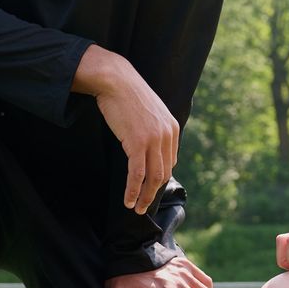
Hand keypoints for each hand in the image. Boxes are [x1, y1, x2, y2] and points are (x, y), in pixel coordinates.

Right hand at [75, 46, 178, 213]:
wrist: (115, 80)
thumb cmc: (127, 96)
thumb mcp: (149, 113)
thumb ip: (154, 131)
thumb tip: (150, 151)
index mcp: (172, 128)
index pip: (169, 162)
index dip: (159, 179)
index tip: (150, 189)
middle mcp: (167, 135)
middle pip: (163, 173)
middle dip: (153, 193)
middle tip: (144, 206)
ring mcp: (154, 139)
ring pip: (153, 177)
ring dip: (144, 196)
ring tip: (136, 208)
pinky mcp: (138, 143)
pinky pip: (137, 174)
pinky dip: (133, 190)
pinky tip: (127, 200)